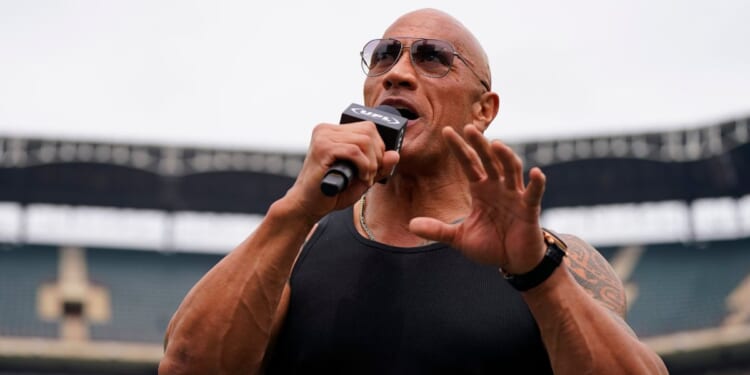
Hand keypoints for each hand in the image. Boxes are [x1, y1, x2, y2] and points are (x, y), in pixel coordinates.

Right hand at [284, 121, 399, 220]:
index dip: (378, 148)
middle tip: (369, 175)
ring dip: (371, 164)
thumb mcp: (362, 178)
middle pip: (369, 131)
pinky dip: (363, 166)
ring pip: (364, 141)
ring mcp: (322, 137)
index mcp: (333, 131)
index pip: (368, 127)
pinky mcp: (322, 148)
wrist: (307, 206)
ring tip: (364, 178)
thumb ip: (379, 166)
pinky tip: (359, 177)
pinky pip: (355, 151)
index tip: (374, 167)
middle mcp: (326, 129)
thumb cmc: (332, 192)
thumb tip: (395, 154)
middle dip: (377, 156)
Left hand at [409, 124, 546, 273]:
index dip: (459, 148)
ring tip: (497, 145)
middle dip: (480, 145)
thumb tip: (411, 224)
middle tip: (469, 128)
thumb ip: (437, 230)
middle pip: (489, 161)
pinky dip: (537, 183)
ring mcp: (514, 196)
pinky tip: (536, 172)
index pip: (468, 164)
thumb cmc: (491, 245)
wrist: (515, 261)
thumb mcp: (459, 238)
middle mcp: (497, 187)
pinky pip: (533, 193)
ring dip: (505, 157)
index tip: (446, 131)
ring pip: (511, 171)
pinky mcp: (529, 209)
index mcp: (480, 190)